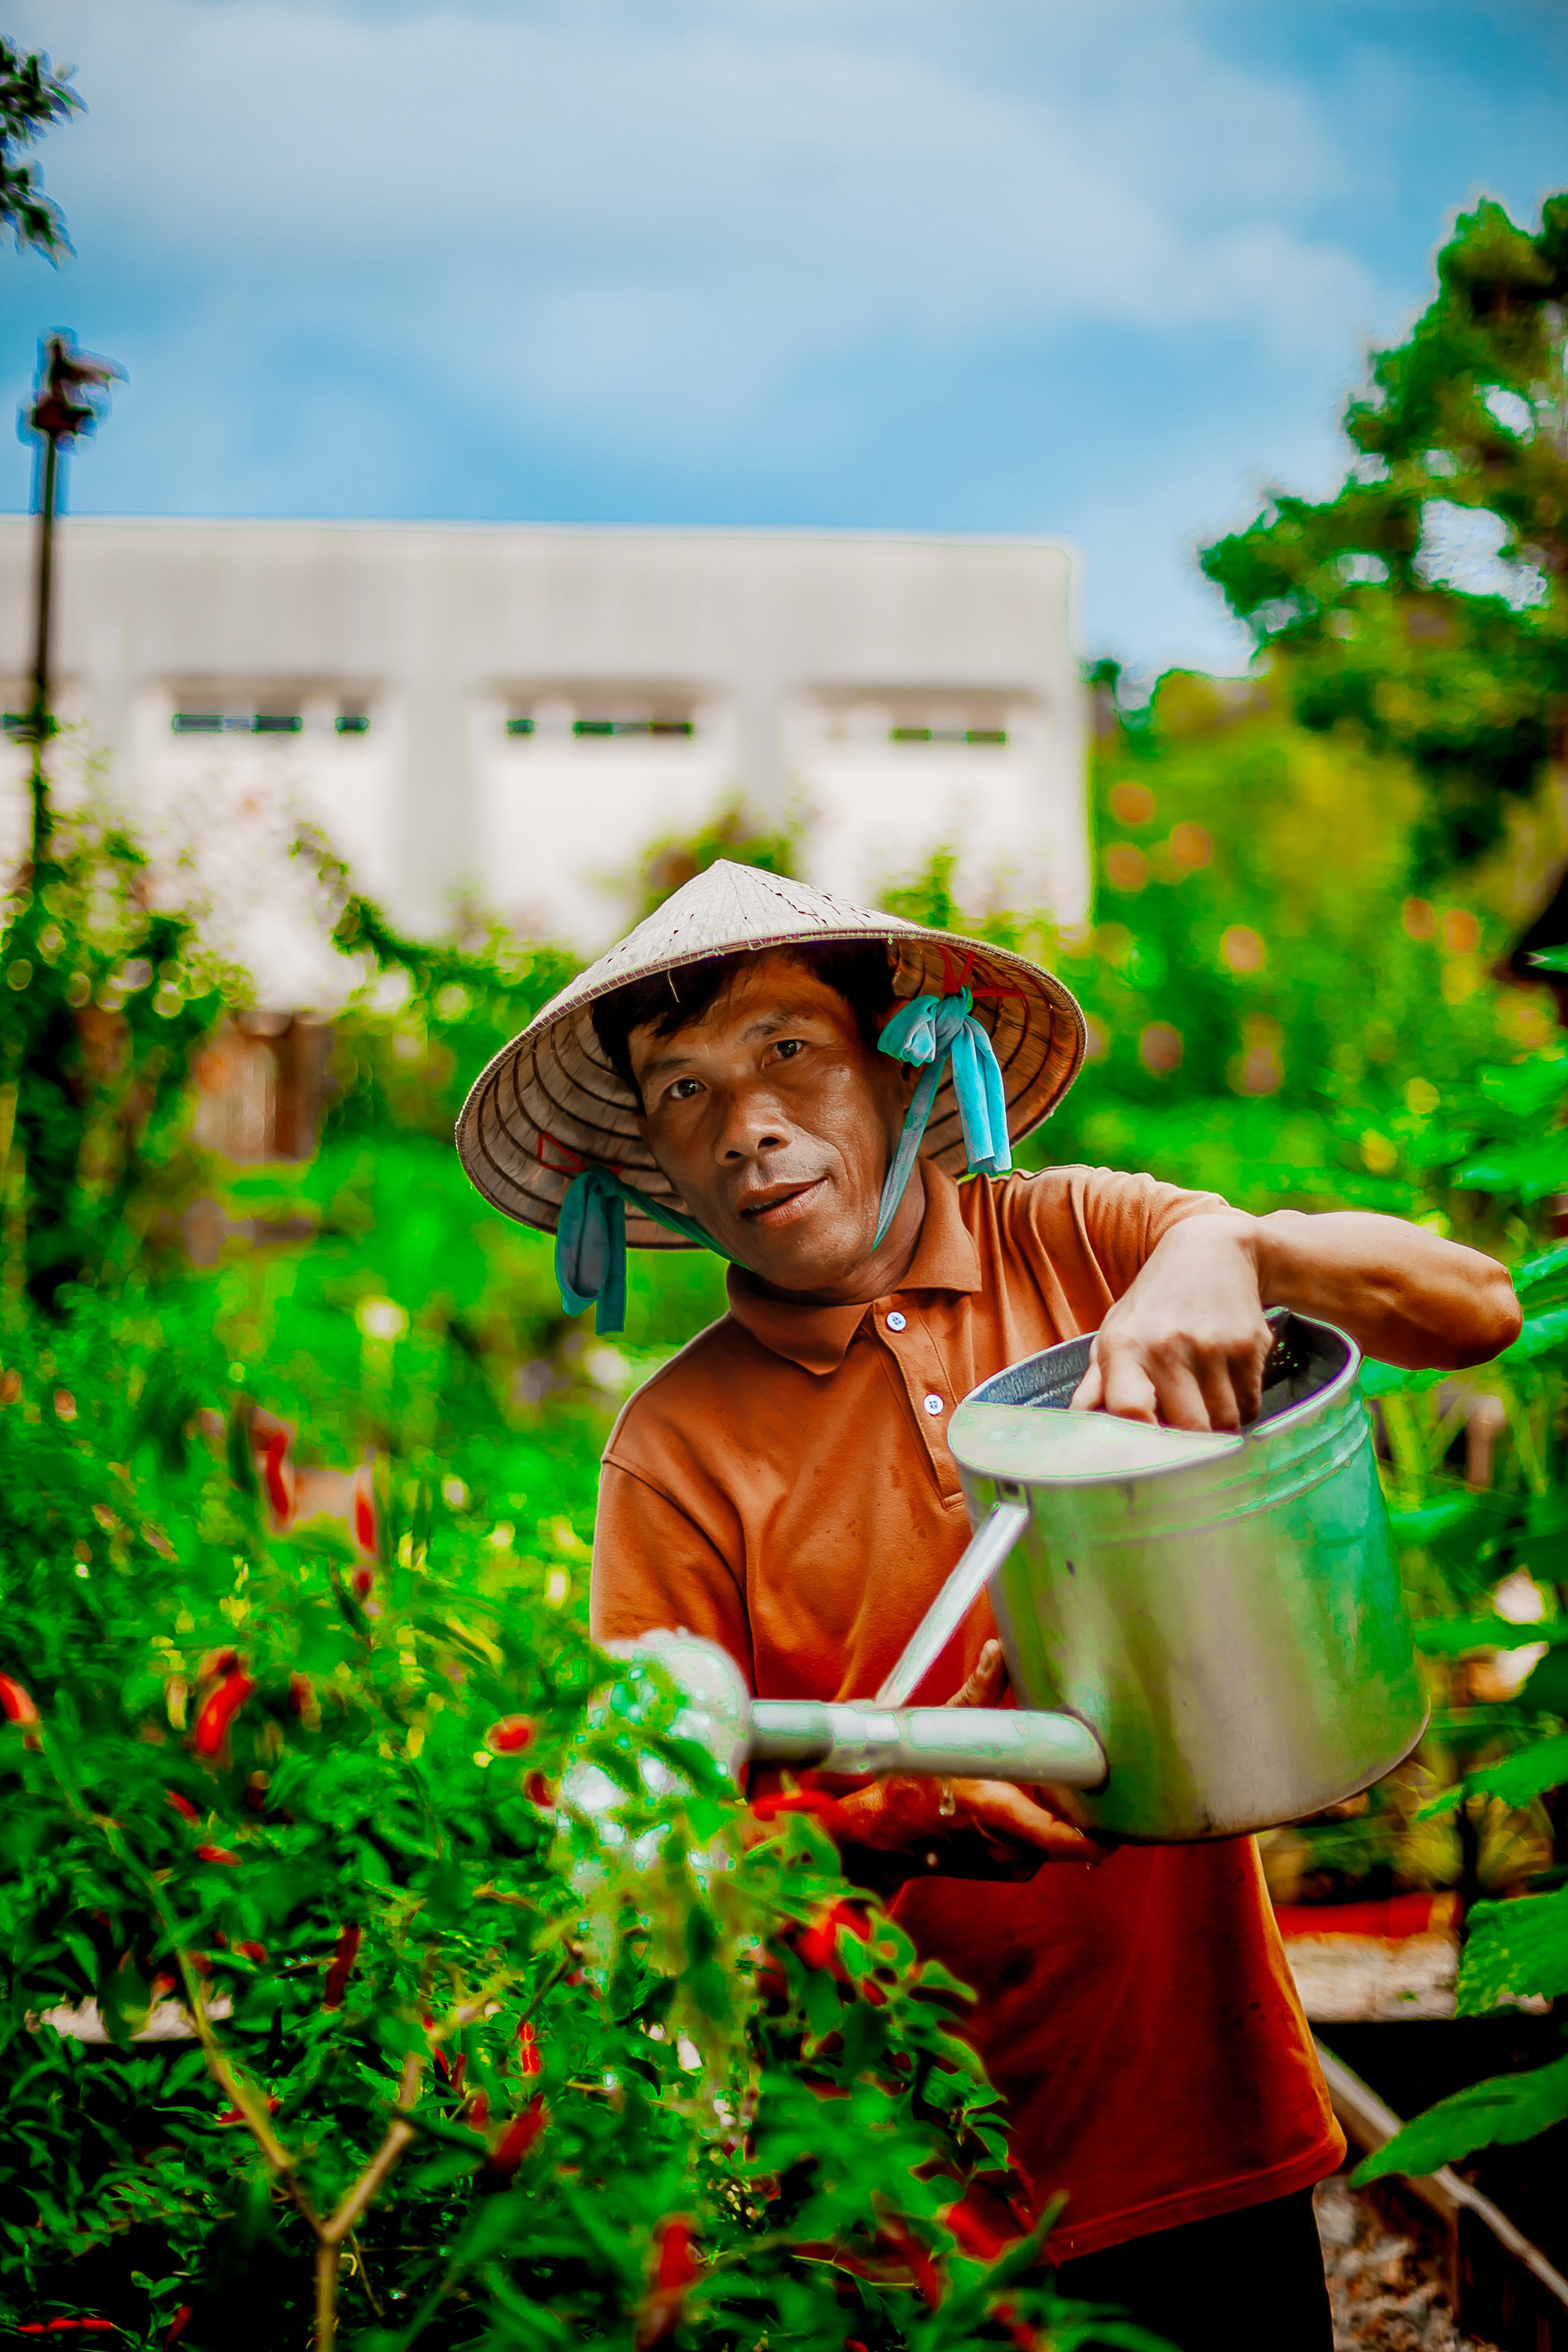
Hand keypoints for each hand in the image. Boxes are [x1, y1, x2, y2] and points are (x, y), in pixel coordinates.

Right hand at [831, 1640, 1099, 1875]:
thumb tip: (1000, 1649)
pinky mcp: (1011, 1871)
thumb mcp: (940, 1731)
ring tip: (1055, 1775)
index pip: (1074, 1840)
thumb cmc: (909, 1785)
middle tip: (1091, 1765)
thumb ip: (977, 1693)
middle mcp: (1012, 1850)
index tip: (1124, 1797)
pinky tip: (1028, 1795)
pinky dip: (1043, 1822)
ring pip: (1060, 1838)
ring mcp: (1013, 1866)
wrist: (881, 1837)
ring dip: (1062, 1810)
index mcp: (1000, 1814)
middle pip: (1076, 1832)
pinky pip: (1044, 1845)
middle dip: (1085, 1802)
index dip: (1108, 1826)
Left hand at [1071, 1211, 1270, 1430]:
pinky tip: (1226, 1382)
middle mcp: (1167, 1345)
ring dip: (1217, 1426)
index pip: (1129, 1411)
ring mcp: (1212, 1346)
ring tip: (1203, 1397)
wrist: (1213, 1254)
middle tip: (1182, 1430)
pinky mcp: (1249, 1345)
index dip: (1141, 1446)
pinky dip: (1240, 1408)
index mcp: (1124, 1347)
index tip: (1147, 1459)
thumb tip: (1076, 1430)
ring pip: (1224, 1424)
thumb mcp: (1116, 1333)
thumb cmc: (1155, 1305)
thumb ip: (1098, 1386)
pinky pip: (1249, 1407)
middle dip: (1188, 1443)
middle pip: (1189, 1430)